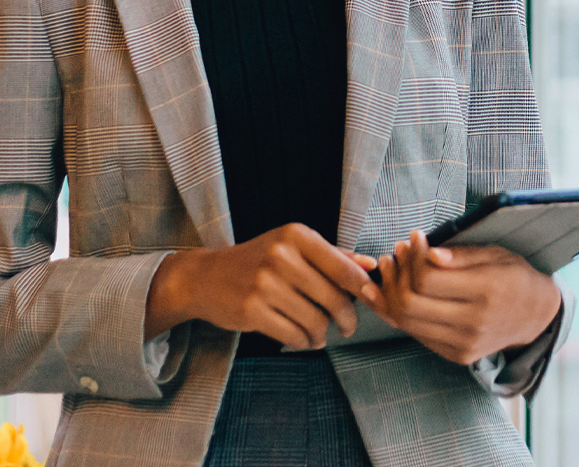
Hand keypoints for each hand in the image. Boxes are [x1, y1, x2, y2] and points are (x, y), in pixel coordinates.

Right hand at [145, 223, 383, 349]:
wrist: (205, 277)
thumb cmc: (258, 261)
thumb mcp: (294, 247)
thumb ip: (334, 256)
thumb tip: (371, 266)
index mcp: (297, 236)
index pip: (344, 268)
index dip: (364, 291)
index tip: (373, 303)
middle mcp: (281, 256)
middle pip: (334, 298)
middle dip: (347, 319)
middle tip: (347, 327)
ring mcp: (265, 284)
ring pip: (315, 321)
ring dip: (323, 335)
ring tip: (320, 335)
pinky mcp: (252, 310)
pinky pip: (294, 335)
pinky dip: (304, 342)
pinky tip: (304, 340)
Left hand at [371, 230, 561, 365]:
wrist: (536, 316)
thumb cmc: (514, 277)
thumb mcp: (496, 254)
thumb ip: (460, 255)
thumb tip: (428, 254)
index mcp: (486, 290)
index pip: (428, 279)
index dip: (414, 256)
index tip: (415, 237)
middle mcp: (474, 322)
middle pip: (410, 303)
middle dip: (396, 276)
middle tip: (397, 254)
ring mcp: (464, 343)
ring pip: (407, 322)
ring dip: (392, 295)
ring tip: (394, 270)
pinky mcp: (457, 355)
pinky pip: (417, 335)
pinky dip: (402, 313)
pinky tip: (401, 291)